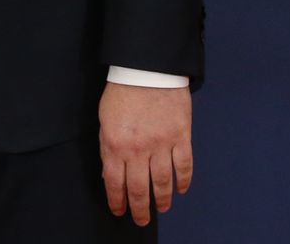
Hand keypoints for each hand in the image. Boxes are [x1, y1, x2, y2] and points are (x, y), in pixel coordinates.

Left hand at [99, 83, 191, 224]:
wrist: (147, 69)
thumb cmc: (122, 92)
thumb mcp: (104, 121)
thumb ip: (107, 148)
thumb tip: (110, 174)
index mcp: (115, 145)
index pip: (115, 183)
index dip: (117, 201)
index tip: (119, 211)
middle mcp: (138, 150)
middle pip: (140, 189)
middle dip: (140, 209)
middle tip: (141, 220)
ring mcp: (162, 144)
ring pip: (164, 182)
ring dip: (162, 200)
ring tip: (161, 209)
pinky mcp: (181, 136)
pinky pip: (184, 166)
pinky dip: (184, 181)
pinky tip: (181, 190)